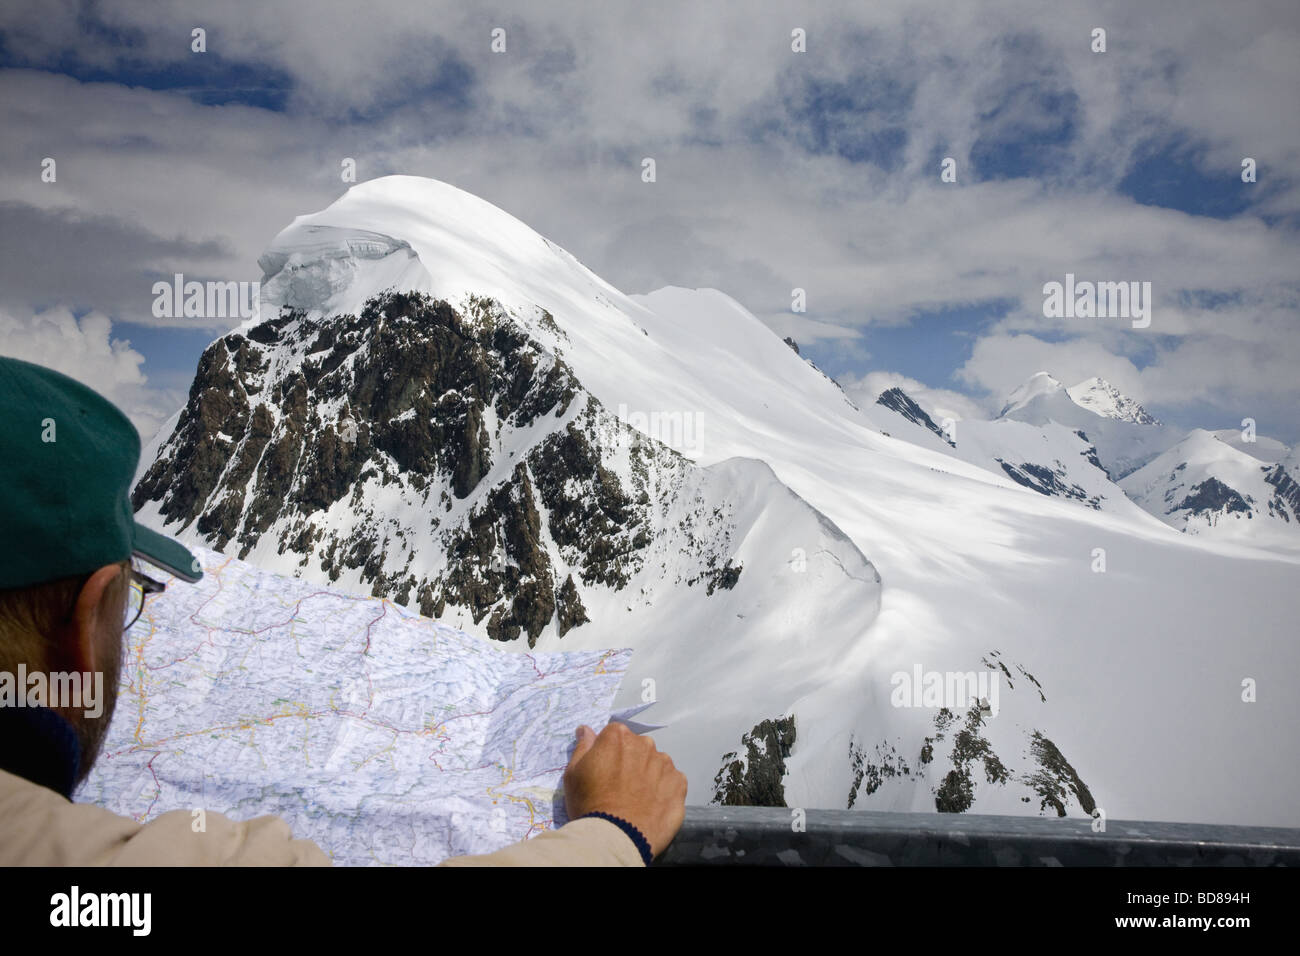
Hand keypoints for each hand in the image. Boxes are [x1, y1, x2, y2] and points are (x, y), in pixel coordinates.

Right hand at [563, 722, 686, 857]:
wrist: (616, 837)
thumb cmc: (589, 803)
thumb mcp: (573, 774)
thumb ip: (583, 747)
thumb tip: (586, 729)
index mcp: (618, 736)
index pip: (614, 735)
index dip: (609, 753)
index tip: (605, 770)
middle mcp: (645, 744)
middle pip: (637, 747)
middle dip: (630, 761)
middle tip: (621, 787)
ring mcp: (665, 763)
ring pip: (656, 764)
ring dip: (648, 775)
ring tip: (638, 800)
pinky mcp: (679, 784)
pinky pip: (671, 782)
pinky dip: (664, 790)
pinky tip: (652, 806)